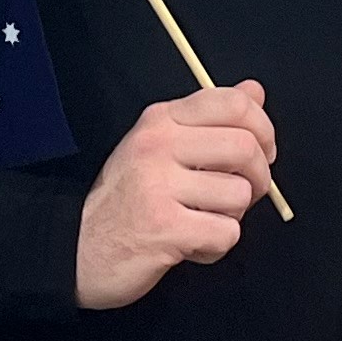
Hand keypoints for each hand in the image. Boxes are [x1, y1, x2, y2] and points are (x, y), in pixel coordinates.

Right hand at [75, 81, 280, 309]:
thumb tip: (255, 91)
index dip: (263, 129)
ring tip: (201, 222)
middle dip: (257, 178)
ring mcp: (159, 186)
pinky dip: (215, 247)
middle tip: (240, 195)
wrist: (78, 249)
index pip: (234, 102)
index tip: (261, 152)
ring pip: (239, 195)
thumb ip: (210, 119)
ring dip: (231, 218)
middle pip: (245, 147)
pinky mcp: (164, 228)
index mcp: (162, 120)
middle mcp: (158, 145)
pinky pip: (225, 234)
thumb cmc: (126, 199)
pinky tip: (190, 244)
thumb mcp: (161, 145)